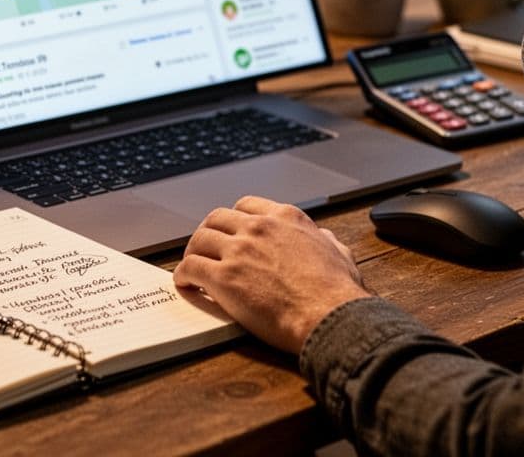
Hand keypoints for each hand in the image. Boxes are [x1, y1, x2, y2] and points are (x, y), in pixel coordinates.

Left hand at [173, 196, 370, 353]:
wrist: (330, 316)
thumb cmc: (338, 292)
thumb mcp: (340, 253)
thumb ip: (326, 241)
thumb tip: (324, 238)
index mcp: (286, 218)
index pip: (246, 205)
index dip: (233, 219)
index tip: (229, 231)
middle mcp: (259, 228)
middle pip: (217, 218)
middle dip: (207, 232)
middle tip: (204, 248)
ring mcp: (239, 250)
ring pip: (199, 239)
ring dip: (192, 252)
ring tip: (191, 265)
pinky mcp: (224, 277)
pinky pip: (191, 267)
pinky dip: (183, 274)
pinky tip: (185, 283)